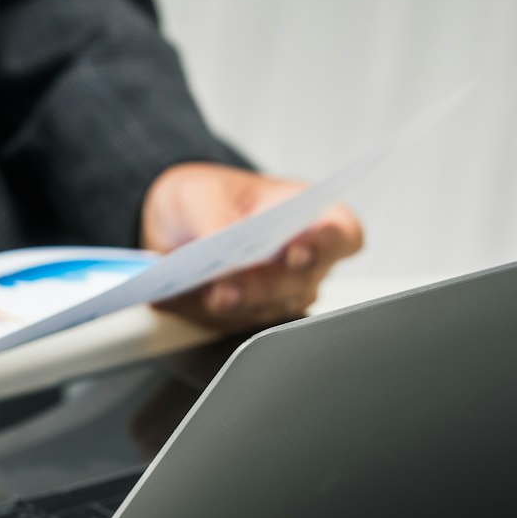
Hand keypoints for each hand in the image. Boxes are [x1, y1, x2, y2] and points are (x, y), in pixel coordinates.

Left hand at [140, 162, 363, 330]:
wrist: (175, 228)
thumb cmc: (206, 198)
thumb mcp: (200, 192)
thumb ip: (214, 215)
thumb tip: (220, 243)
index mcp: (313, 218)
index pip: (341, 237)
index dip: (325, 247)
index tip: (297, 252)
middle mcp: (305, 263)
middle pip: (298, 283)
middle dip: (261, 287)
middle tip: (227, 288)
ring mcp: (278, 296)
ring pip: (266, 310)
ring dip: (234, 307)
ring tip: (206, 295)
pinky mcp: (246, 319)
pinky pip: (230, 325)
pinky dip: (205, 314)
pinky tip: (183, 300)